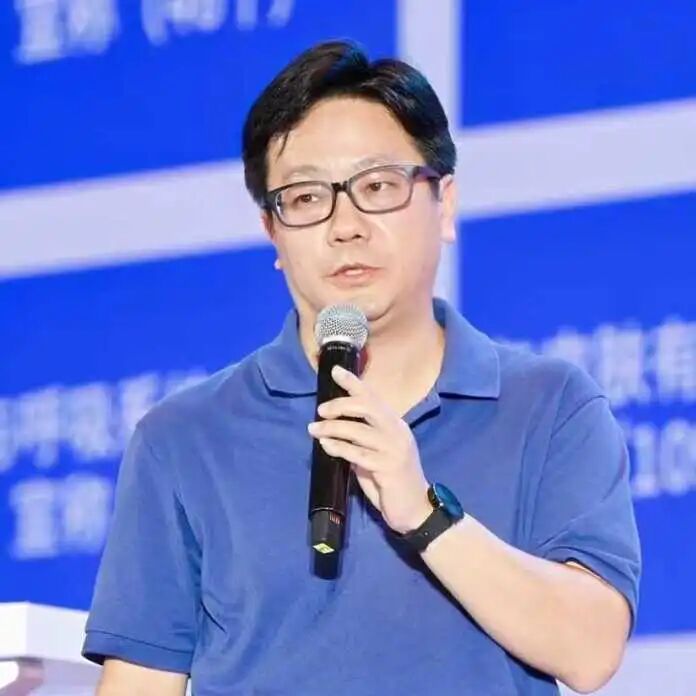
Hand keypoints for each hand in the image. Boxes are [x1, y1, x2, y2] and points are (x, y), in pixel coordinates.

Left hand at [307, 365, 431, 533]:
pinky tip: (325, 446)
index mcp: (395, 424)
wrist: (415, 509)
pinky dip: (339, 447)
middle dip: (341, 404)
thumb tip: (334, 426)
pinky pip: (357, 454)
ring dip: (332, 428)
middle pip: (367, 407)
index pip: (373, 397)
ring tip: (313, 429)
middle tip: (321, 410)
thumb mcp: (377, 452)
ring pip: (358, 430)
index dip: (354, 383)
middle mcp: (396, 432)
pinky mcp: (388, 468)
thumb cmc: (392, 480)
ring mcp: (394, 449)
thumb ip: (362, 437)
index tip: (336, 371)